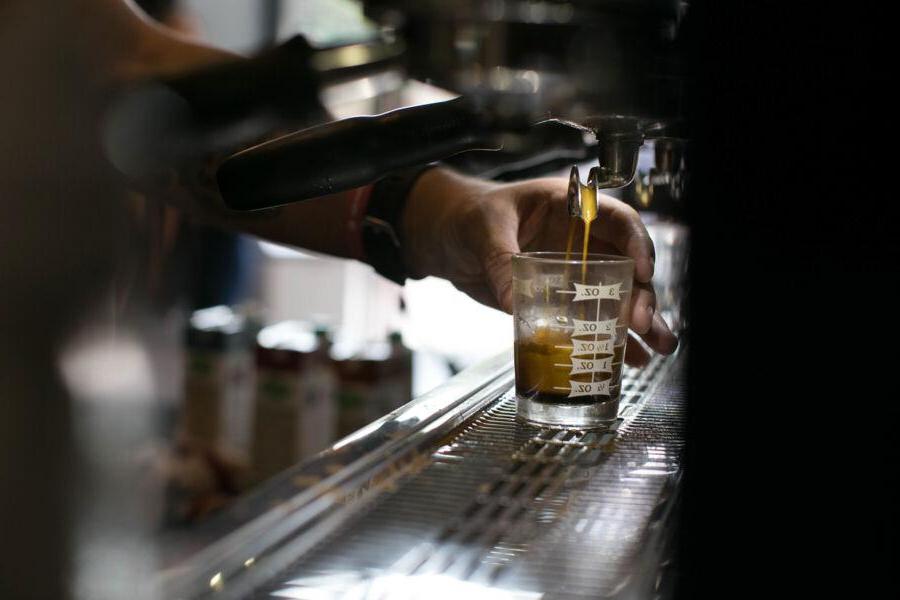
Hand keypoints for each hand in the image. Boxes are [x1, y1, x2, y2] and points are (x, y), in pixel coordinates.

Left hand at [402, 167, 677, 364]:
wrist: (442, 236)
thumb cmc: (465, 215)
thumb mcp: (482, 228)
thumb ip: (500, 258)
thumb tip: (512, 297)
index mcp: (570, 208)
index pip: (616, 220)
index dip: (636, 244)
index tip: (641, 271)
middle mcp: (579, 241)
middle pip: (625, 265)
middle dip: (640, 294)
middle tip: (641, 322)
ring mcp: (572, 273)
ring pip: (616, 296)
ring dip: (637, 323)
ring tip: (656, 347)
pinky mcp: (558, 301)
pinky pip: (589, 319)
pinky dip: (610, 339)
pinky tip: (627, 358)